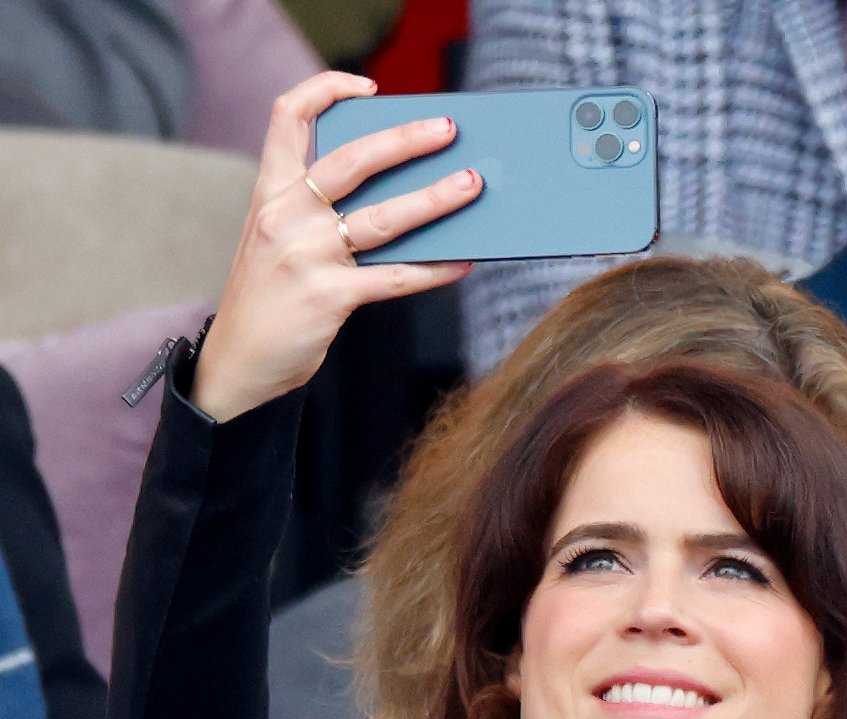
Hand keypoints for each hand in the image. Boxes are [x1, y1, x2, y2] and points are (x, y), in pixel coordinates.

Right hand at [192, 72, 479, 421]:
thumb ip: (319, 212)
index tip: (369, 88)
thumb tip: (401, 190)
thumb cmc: (270, 298)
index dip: (327, 90)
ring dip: (434, 199)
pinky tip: (462, 261)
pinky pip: (394, 278)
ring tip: (471, 185)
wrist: (237, 364)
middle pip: (352, 161)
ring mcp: (305, 256)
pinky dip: (433, 270)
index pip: (287, 116)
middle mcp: (284, 215)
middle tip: (448, 130)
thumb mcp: (277, 240)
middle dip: (405, 140)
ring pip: (383, 218)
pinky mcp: (329, 297)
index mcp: (269, 193)